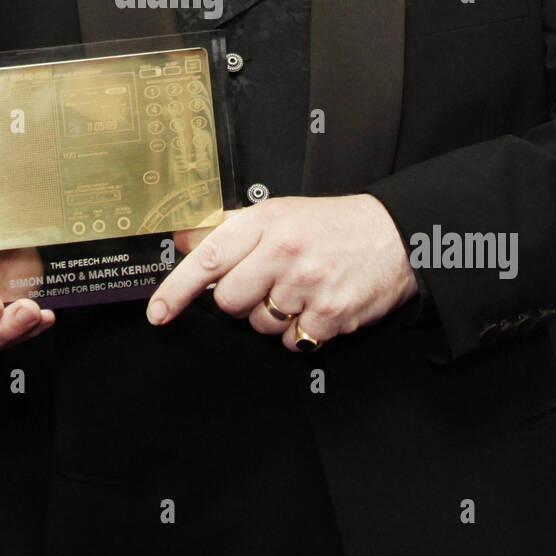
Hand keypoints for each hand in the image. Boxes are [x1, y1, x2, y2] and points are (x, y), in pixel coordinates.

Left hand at [147, 194, 416, 350]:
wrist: (397, 236)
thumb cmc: (334, 224)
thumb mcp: (280, 213)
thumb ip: (231, 228)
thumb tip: (184, 240)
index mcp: (267, 222)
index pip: (208, 259)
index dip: (176, 290)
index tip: (158, 313)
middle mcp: (285, 252)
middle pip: (229, 302)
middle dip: (241, 300)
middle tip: (266, 283)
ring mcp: (308, 286)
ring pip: (260, 325)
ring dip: (273, 316)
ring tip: (299, 291)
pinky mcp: (330, 316)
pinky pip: (292, 342)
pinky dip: (300, 331)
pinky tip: (316, 306)